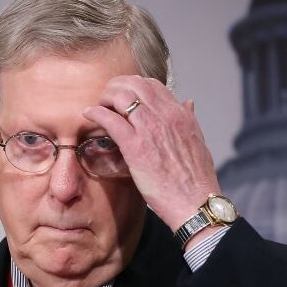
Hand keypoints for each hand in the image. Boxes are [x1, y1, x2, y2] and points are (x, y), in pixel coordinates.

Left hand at [82, 75, 220, 231]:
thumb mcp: (198, 141)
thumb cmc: (197, 179)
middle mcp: (165, 116)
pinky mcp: (135, 146)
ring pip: (121, 96)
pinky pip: (110, 119)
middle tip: (107, 98)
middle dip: (116, 86)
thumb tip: (188, 103)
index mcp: (180, 114)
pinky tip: (88, 115)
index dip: (134, 85)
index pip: (153, 85)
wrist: (195, 202)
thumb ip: (190, 119)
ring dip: (105, 97)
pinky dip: (96, 113)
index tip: (124, 95)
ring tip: (99, 106)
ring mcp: (150, 129)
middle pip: (134, 84)